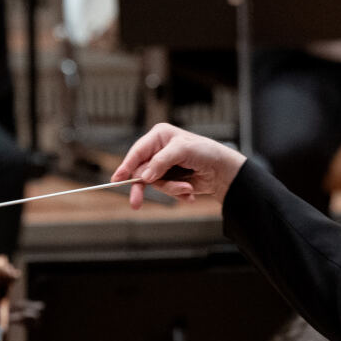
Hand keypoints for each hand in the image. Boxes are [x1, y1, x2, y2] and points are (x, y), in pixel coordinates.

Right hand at [111, 123, 245, 208]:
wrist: (223, 171)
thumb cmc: (206, 152)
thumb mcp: (183, 151)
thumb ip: (161, 161)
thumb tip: (144, 176)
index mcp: (159, 137)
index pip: (137, 152)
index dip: (126, 166)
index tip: (117, 179)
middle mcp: (158, 151)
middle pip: (141, 171)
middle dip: (146, 186)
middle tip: (136, 203)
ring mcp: (164, 166)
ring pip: (155, 184)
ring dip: (172, 188)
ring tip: (187, 187)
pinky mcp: (171, 179)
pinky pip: (165, 191)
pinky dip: (177, 192)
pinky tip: (190, 191)